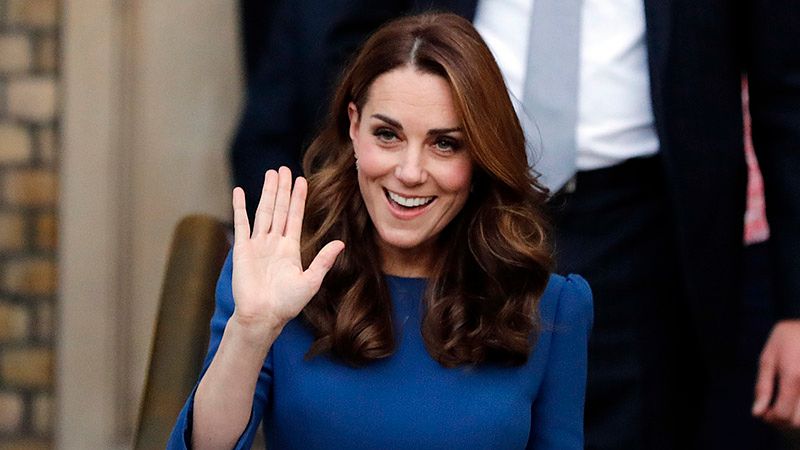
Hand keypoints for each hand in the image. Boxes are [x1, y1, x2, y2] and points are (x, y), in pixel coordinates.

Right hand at [230, 167, 344, 336]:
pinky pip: (241, 224)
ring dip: (267, 193)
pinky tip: (239, 191)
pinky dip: (239, 207)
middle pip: (279, 209)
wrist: (262, 316)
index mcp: (290, 249)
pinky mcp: (242, 249)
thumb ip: (323, 260)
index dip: (298, 199)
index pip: (295, 217)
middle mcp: (274, 243)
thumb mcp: (310, 281)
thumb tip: (340, 243)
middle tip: (284, 169)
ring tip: (270, 173)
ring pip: (263, 211)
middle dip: (282, 189)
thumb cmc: (287, 304)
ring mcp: (257, 245)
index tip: (301, 181)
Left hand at [752, 319, 799, 427]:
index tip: (763, 412)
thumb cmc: (788, 339)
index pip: (783, 414)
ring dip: (794, 418)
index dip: (770, 418)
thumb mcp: (769, 358)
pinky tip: (794, 399)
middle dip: (783, 421)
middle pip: (798, 423)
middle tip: (772, 410)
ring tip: (784, 405)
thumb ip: (763, 386)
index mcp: (793, 377)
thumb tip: (757, 413)